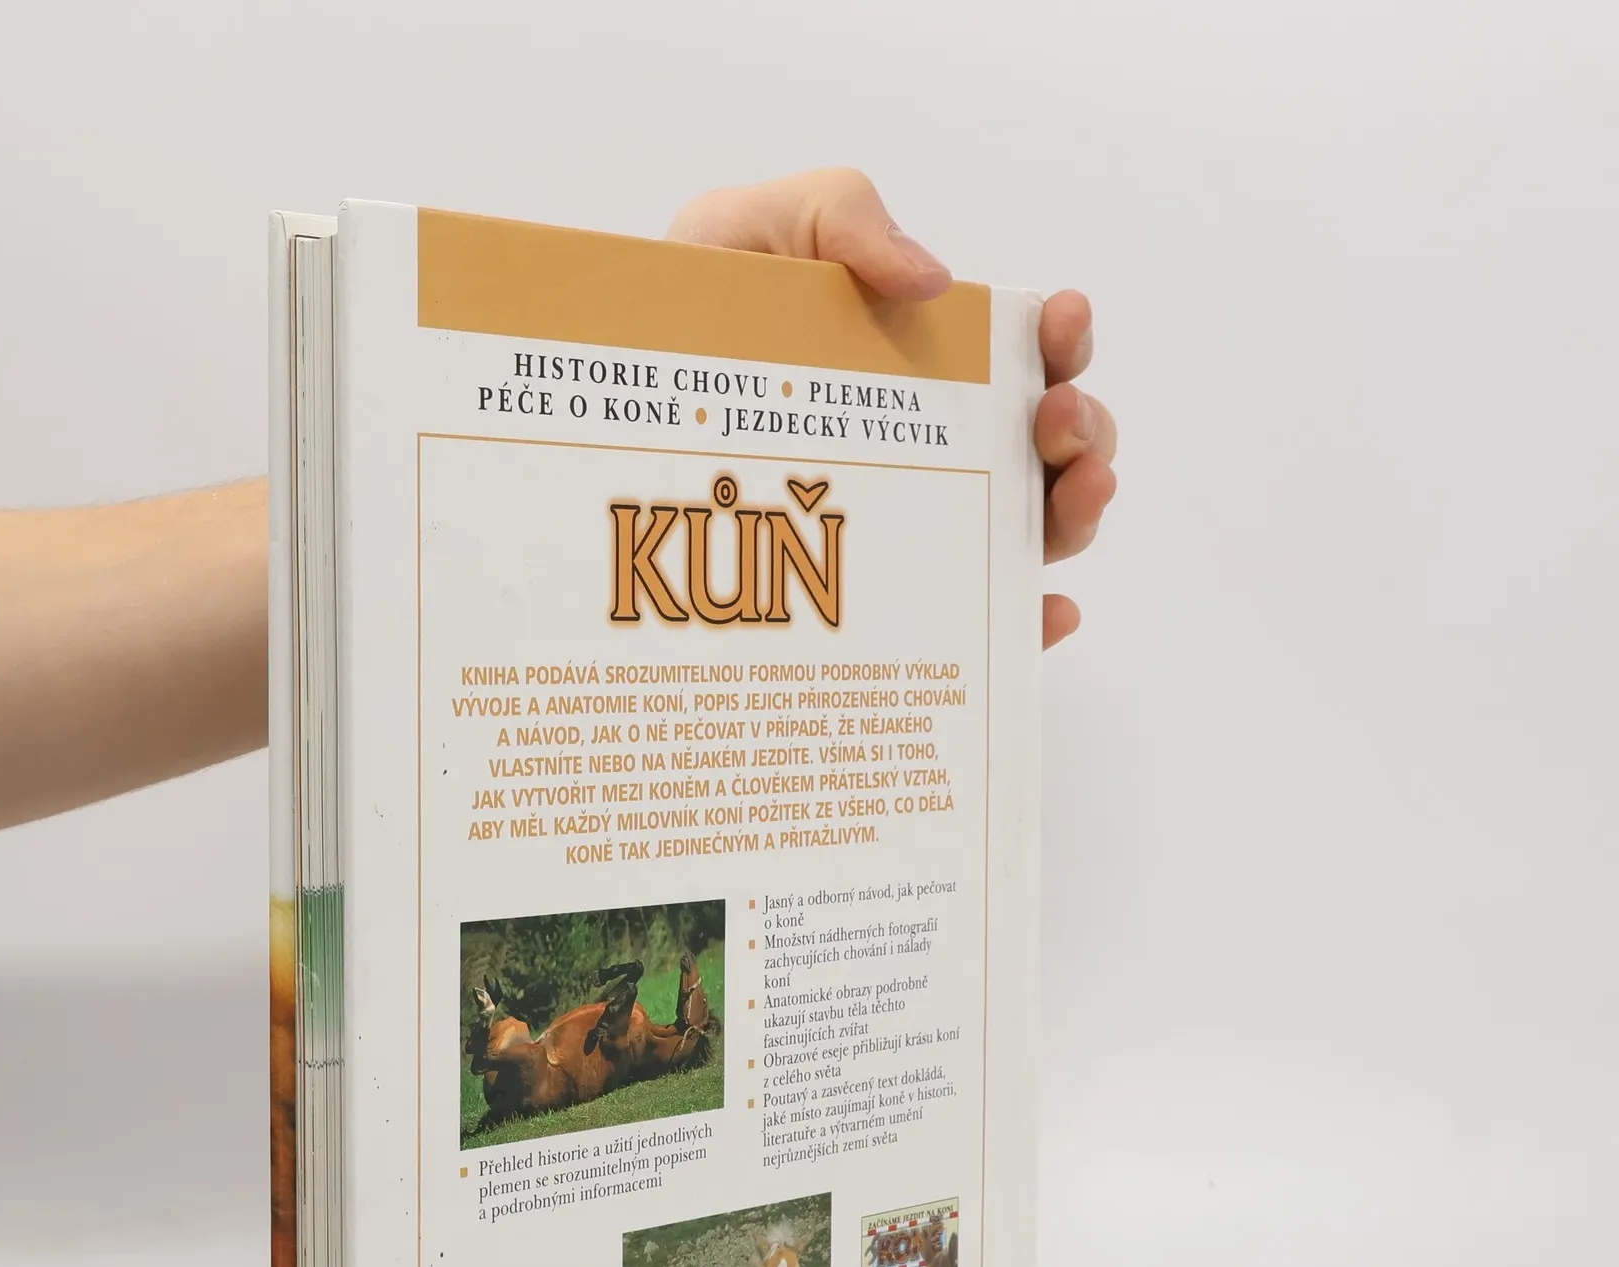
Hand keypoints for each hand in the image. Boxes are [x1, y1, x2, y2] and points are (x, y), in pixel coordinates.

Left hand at [668, 168, 1116, 647]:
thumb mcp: (755, 228)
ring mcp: (915, 528)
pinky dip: (1025, 624)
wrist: (608, 406)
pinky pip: (972, 626)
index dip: (1064, 341)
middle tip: (1053, 422)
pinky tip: (1041, 615)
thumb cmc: (688, 312)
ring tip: (1070, 494)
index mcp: (924, 363)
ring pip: (1032, 534)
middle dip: (1081, 431)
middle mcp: (937, 450)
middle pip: (1049, 452)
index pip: (1025, 355)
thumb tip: (934, 282)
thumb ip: (843, 216)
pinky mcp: (877, 602)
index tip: (1061, 321)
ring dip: (1074, 516)